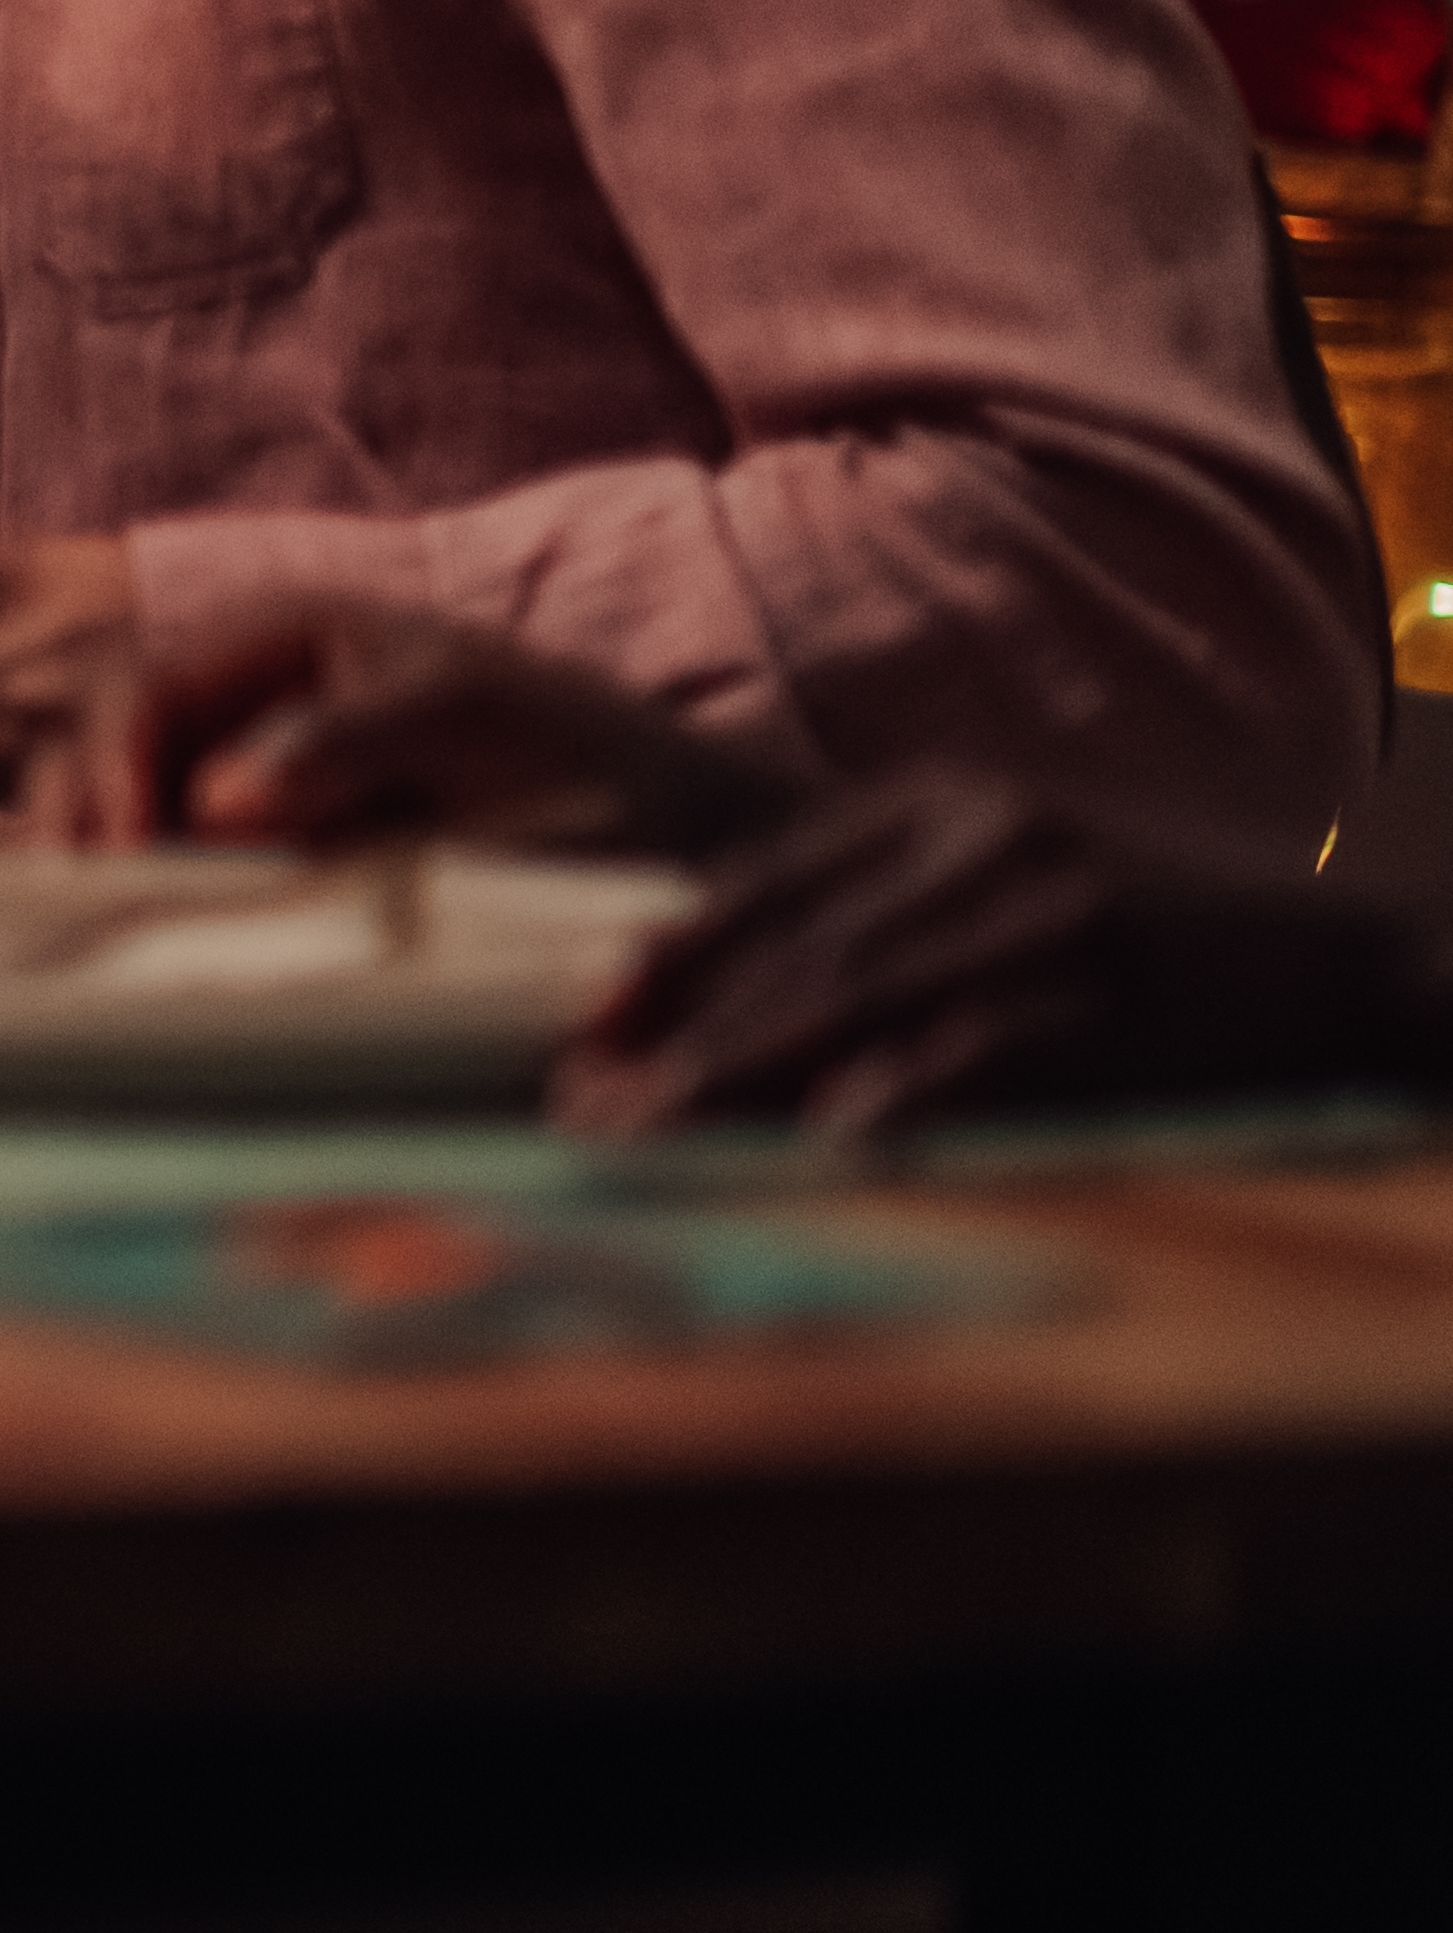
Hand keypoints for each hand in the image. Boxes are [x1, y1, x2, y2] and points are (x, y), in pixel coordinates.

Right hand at [145, 606, 807, 862]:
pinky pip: (160, 863)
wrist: (681, 844)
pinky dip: (129, 892)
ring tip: (96, 923)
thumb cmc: (590, 767)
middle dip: (81, 811)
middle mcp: (244, 697)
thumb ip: (348, 746)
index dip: (113, 762)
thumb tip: (218, 796)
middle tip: (94, 898)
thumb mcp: (473, 728)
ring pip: (113, 803)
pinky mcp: (260, 859)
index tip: (130, 850)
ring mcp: (244, 780)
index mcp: (283, 633)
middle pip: (103, 743)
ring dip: (88, 853)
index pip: (144, 686)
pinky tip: (128, 934)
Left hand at [562, 771, 1452, 1146]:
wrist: (1350, 957)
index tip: (589, 1017)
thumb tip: (731, 971)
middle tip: (582, 1101)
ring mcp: (1054, 911)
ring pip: (861, 994)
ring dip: (741, 1071)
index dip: (674, 950)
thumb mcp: (1013, 868)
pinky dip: (904, 1088)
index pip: (776, 876)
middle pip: (798, 943)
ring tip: (648, 1131)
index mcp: (947, 797)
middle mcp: (988, 834)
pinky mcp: (1120, 990)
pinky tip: (829, 1136)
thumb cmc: (1157, 924)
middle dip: (678, 1031)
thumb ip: (885, 897)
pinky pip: (988, 1044)